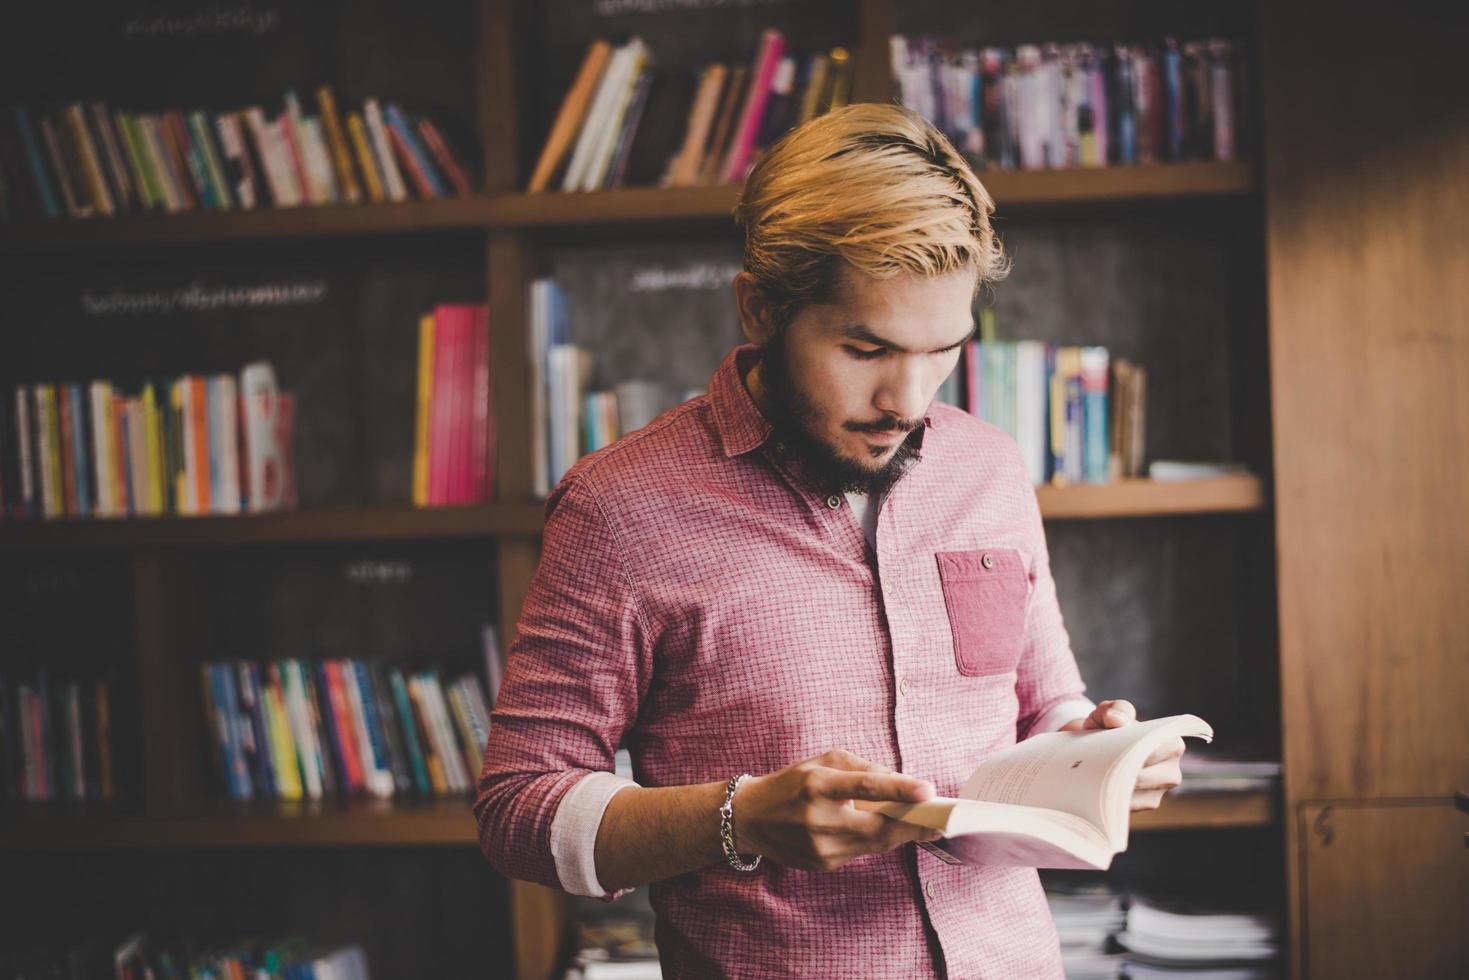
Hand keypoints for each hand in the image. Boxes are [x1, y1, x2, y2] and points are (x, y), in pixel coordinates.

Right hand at [731, 749, 940, 870]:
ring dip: (901, 833)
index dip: (899, 789)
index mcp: (817, 785)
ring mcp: (819, 847)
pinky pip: (861, 852)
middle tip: (940, 819)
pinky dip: (876, 841)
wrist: (750, 818)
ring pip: (875, 843)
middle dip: (913, 823)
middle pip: (878, 826)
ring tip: (922, 823)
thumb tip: (902, 783)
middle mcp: (818, 818)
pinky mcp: (822, 865)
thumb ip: (863, 768)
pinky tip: (885, 831)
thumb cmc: (793, 783)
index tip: (928, 790)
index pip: (865, 787)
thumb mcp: (823, 761)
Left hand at [1059, 699, 1185, 810]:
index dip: (1128, 753)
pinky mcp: (1146, 805)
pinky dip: (1111, 800)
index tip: (1107, 751)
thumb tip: (1116, 720)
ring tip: (1092, 776)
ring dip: (1113, 788)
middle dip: (1118, 773)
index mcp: (1171, 743)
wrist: (1098, 748)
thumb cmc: (1107, 727)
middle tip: (1094, 767)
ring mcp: (1160, 791)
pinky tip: (1095, 790)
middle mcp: (1172, 770)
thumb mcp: (1108, 712)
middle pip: (1144, 778)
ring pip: (1136, 795)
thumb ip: (1114, 709)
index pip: (1151, 752)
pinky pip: (1129, 808)